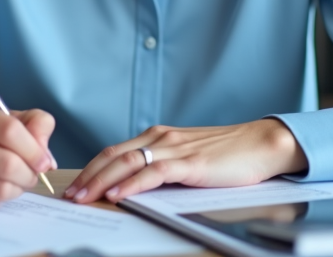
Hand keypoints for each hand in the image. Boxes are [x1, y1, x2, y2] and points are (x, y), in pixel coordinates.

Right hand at [0, 97, 55, 209]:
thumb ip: (35, 123)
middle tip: (33, 175)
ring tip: (18, 182)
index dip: (34, 150)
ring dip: (18, 189)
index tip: (44, 161)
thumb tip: (46, 158)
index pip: (9, 130)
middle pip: (5, 164)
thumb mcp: (3, 115)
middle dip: (29, 174)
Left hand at [64, 119, 306, 204]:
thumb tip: (138, 185)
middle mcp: (161, 138)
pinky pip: (153, 173)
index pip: (115, 151)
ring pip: (127, 162)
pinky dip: (132, 184)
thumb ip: (164, 166)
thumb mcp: (188, 159)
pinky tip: (118, 194)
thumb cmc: (229, 155)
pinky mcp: (190, 163)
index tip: (75, 183)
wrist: (262, 144)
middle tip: (70, 194)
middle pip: (113, 155)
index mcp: (159, 137)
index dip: (92, 167)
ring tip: (84, 196)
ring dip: (101, 181)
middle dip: (88, 175)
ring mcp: (175, 149)